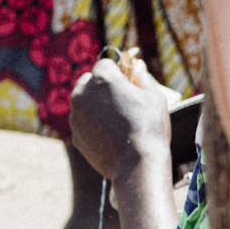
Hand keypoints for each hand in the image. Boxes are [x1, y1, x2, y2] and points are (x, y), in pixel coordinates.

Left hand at [68, 52, 175, 184]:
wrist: (135, 164)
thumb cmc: (149, 127)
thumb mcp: (155, 96)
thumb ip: (142, 78)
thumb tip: (136, 69)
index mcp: (103, 79)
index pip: (105, 64)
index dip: (119, 72)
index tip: (128, 82)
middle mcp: (82, 93)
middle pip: (88, 81)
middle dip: (101, 86)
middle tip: (121, 100)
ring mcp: (75, 115)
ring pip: (83, 102)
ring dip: (96, 105)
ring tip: (118, 120)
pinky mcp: (74, 134)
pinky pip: (83, 122)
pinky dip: (93, 124)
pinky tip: (111, 135)